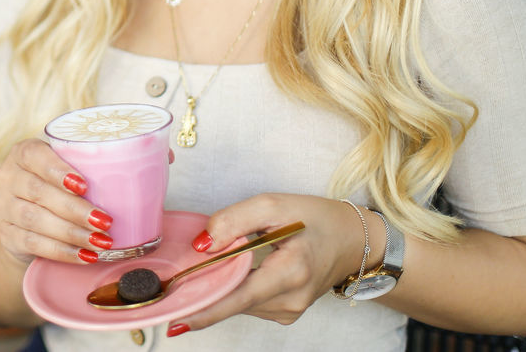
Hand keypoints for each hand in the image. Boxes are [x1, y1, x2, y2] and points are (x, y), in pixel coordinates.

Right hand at [0, 139, 114, 265]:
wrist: (24, 219)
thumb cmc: (57, 186)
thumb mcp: (66, 168)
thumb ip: (94, 165)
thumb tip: (155, 165)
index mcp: (23, 153)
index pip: (34, 156)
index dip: (58, 170)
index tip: (85, 185)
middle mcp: (8, 177)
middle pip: (38, 192)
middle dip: (74, 209)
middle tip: (105, 221)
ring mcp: (3, 208)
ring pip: (35, 220)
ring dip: (71, 233)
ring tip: (100, 241)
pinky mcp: (7, 235)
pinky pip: (33, 244)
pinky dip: (62, 252)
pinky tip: (85, 255)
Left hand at [166, 193, 364, 335]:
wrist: (355, 240)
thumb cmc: (317, 218)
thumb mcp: (273, 205)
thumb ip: (233, 221)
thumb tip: (201, 245)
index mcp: (291, 272)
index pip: (238, 297)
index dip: (205, 309)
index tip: (175, 320)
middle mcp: (291, 299)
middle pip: (234, 302)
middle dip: (202, 294)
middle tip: (170, 289)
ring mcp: (291, 310)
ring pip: (240, 304)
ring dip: (220, 289)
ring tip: (204, 269)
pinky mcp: (287, 313)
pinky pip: (250, 304)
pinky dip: (235, 291)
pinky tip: (230, 274)